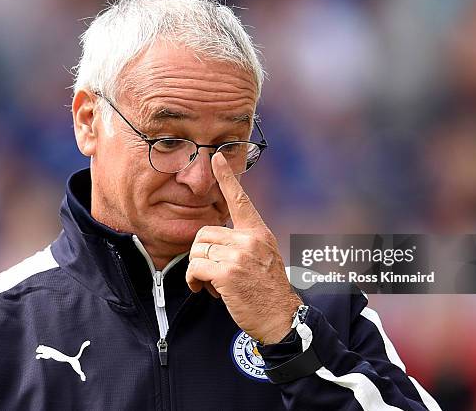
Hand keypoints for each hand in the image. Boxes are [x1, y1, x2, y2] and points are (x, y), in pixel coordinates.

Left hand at [186, 153, 301, 343]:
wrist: (281, 317)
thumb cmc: (268, 290)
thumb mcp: (264, 257)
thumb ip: (244, 243)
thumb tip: (216, 241)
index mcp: (258, 232)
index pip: (240, 199)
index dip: (227, 177)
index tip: (216, 158)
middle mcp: (250, 239)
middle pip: (205, 232)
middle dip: (202, 253)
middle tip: (212, 272)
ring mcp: (239, 255)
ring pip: (198, 250)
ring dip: (198, 269)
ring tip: (212, 283)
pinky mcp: (227, 273)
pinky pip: (195, 267)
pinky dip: (193, 280)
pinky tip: (203, 288)